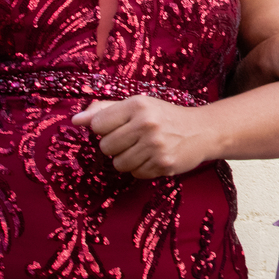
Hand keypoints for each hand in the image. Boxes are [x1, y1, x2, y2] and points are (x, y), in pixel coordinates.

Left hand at [71, 96, 205, 178]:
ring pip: (119, 164)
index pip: (98, 125)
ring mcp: (156, 146)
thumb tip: (75, 120)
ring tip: (143, 149)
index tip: (119, 127)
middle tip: (133, 139)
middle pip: (106, 147)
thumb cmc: (165, 116)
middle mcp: (146, 124)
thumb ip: (104, 110)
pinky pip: (136, 174)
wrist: (202, 130)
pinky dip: (142, 168)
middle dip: (116, 146)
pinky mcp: (164, 164)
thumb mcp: (138, 105)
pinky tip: (154, 157)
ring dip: (128, 160)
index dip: (105, 129)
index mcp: (138, 105)